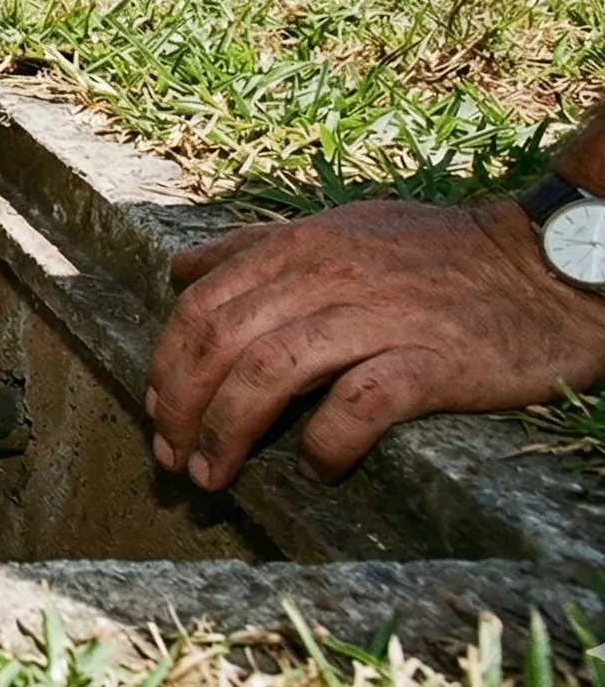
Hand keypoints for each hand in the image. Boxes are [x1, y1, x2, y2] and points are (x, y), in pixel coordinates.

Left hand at [145, 198, 604, 490]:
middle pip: (220, 345)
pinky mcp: (430, 361)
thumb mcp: (340, 227)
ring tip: (212, 476)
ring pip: (267, 375)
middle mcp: (326, 278)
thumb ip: (257, 246)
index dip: (165, 366)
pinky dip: (325, 443)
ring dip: (227, 433)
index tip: (156, 411)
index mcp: (298, 248)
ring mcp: (377, 318)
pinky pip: (356, 407)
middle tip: (171, 457)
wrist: (547, 265)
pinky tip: (317, 468)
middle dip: (180, 408)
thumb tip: (181, 269)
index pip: (200, 307)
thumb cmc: (440, 251)